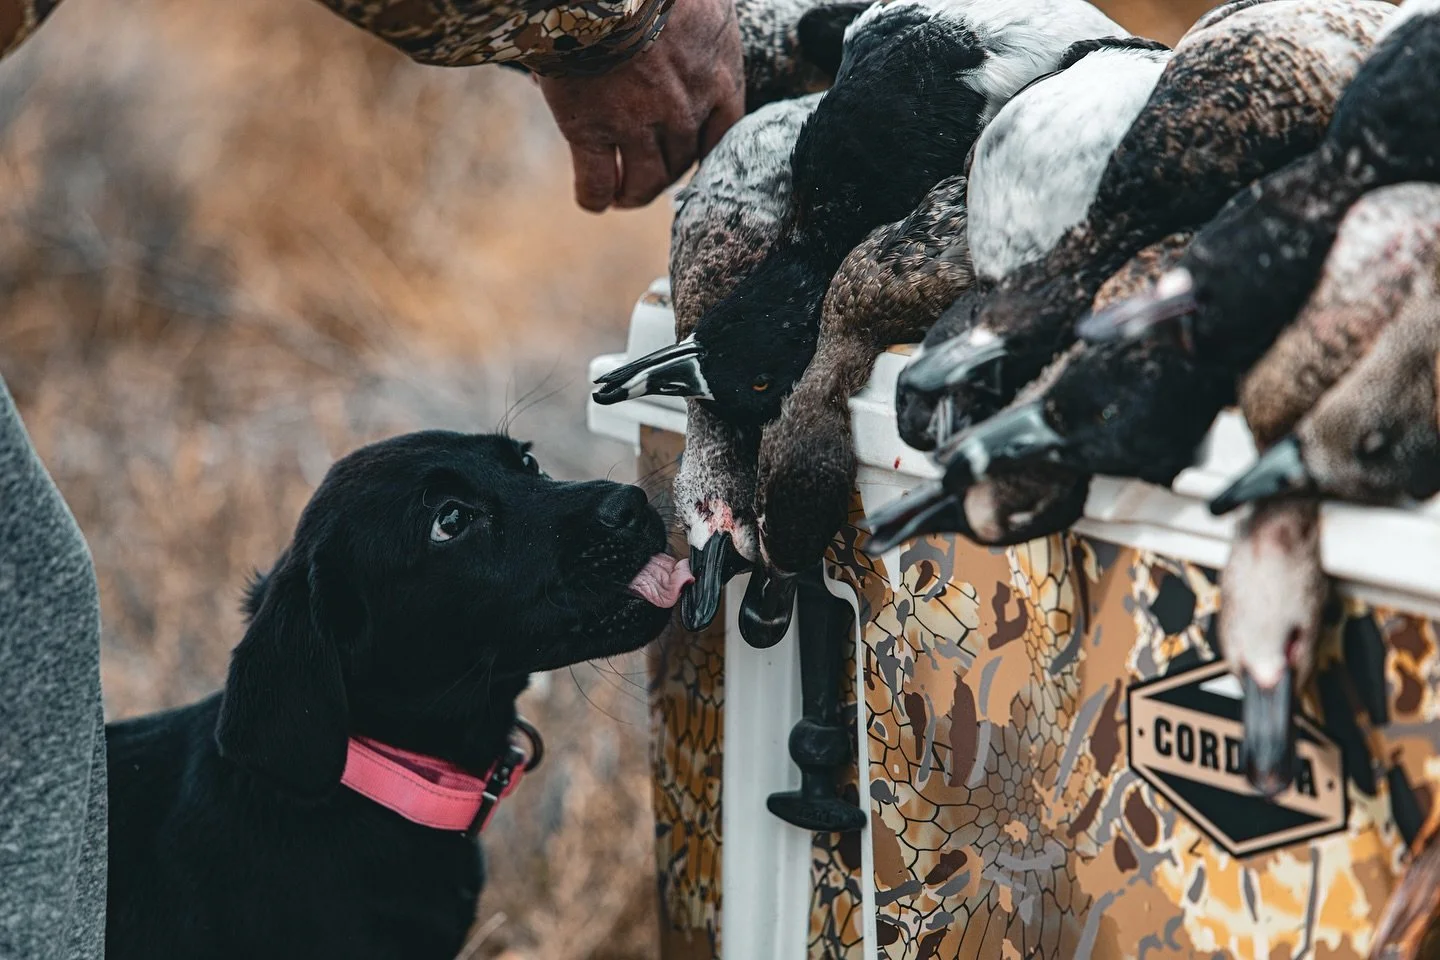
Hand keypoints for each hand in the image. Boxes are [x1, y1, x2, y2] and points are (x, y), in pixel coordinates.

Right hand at [538, 0, 744, 211]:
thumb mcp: (705, 1)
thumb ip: (705, 26)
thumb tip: (697, 24)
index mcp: (719, 78)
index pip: (723, 134)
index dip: (705, 152)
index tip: (692, 159)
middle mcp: (685, 112)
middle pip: (681, 161)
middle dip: (665, 173)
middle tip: (647, 175)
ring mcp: (637, 125)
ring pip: (644, 181)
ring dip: (633, 193)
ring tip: (621, 195)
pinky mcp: (590, 130)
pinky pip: (597, 182)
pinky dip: (595, 197)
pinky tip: (593, 200)